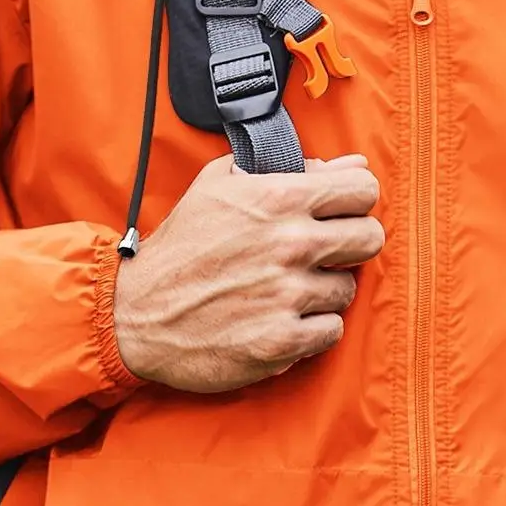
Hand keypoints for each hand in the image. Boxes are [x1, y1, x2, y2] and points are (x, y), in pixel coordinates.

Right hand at [113, 152, 384, 393]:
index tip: (339, 211)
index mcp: (277, 198)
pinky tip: (282, 318)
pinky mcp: (282, 341)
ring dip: (323, 290)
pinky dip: (312, 328)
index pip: (364, 189)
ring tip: (286, 289)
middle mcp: (289, 244)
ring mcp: (288, 295)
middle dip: (350, 243)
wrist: (135, 314)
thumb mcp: (219, 185)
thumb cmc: (180, 246)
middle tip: (322, 252)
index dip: (354, 199)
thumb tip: (348, 164)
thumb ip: (286, 167)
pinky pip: (332, 330)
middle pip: (370, 238)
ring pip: (348, 289)